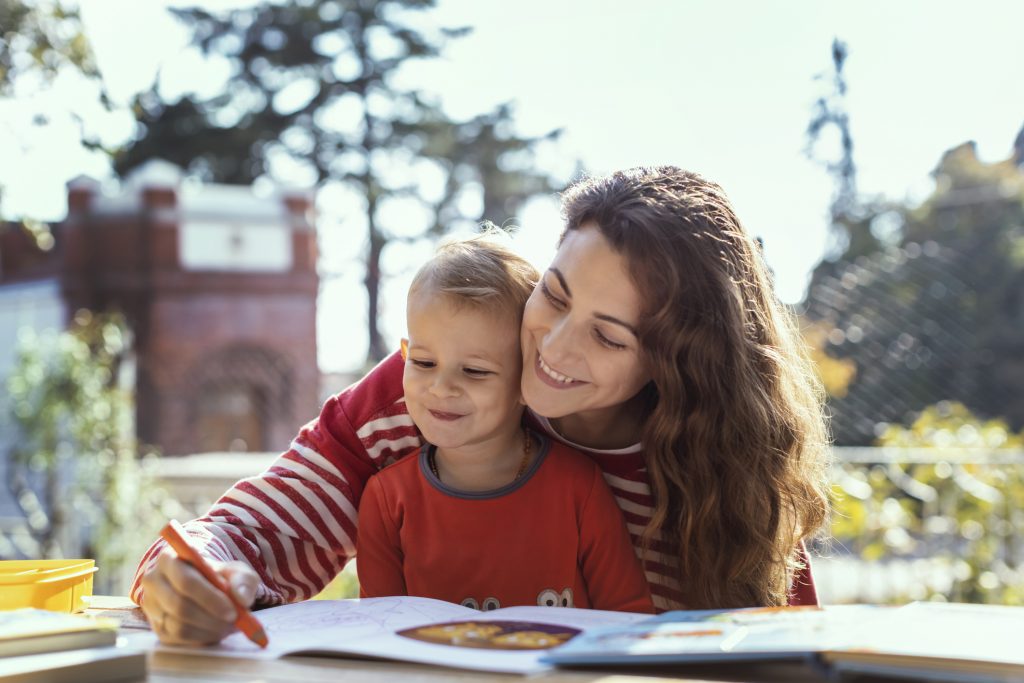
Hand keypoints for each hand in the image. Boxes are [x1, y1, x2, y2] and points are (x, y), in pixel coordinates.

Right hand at [139, 547, 258, 644]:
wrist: (204, 586)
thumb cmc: (218, 576)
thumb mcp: (236, 571)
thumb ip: (243, 580)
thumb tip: (242, 598)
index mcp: (170, 559)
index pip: (186, 581)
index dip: (210, 599)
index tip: (232, 611)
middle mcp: (153, 581)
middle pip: (179, 606)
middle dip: (211, 618)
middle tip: (233, 622)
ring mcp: (151, 605)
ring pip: (178, 625)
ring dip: (208, 630)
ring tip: (228, 626)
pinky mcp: (155, 626)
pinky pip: (177, 639)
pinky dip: (200, 638)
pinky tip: (215, 630)